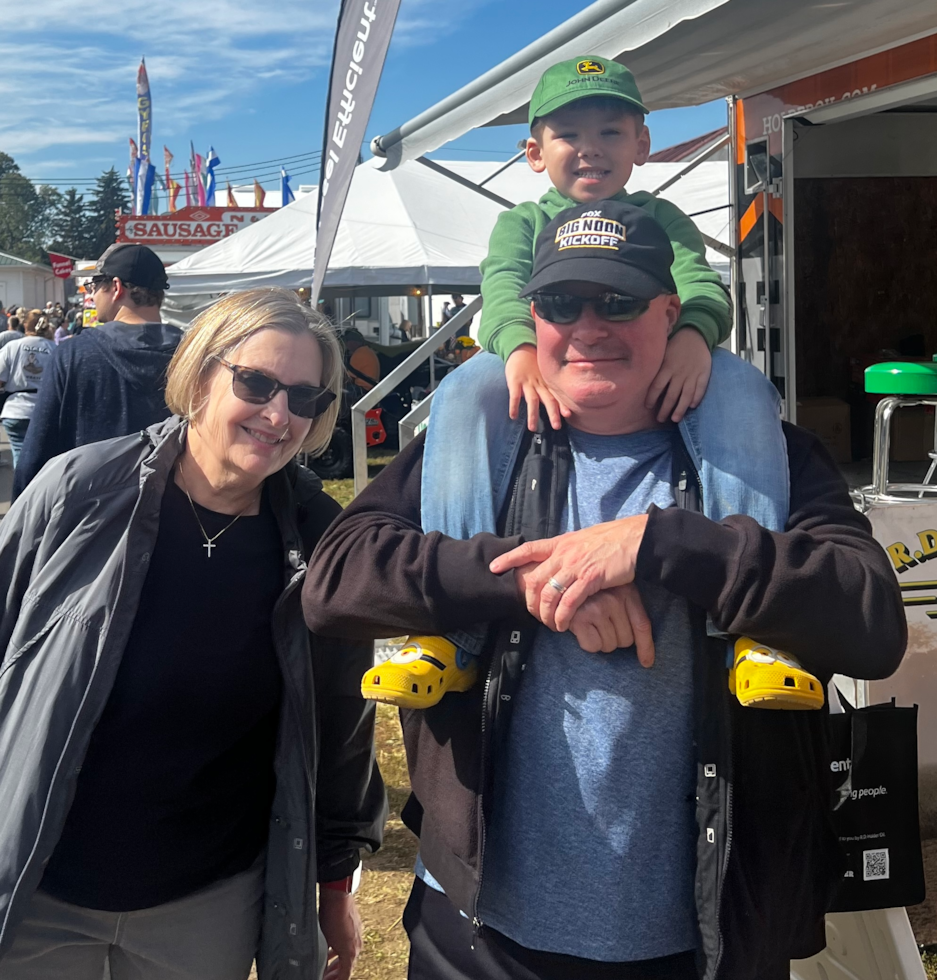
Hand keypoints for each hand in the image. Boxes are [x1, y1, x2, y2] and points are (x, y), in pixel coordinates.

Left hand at [319, 889, 362, 979]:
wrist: (338, 895)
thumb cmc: (331, 916)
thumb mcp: (325, 942)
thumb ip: (324, 957)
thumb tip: (321, 965)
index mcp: (351, 952)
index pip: (345, 975)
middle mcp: (357, 945)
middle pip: (347, 966)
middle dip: (336, 974)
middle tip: (326, 977)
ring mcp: (357, 934)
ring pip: (348, 955)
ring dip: (338, 962)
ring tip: (327, 966)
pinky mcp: (355, 926)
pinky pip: (349, 943)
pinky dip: (340, 950)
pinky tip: (331, 949)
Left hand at [491, 515, 648, 630]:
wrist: (637, 538)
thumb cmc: (615, 540)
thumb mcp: (585, 540)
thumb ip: (570, 550)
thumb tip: (561, 559)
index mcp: (562, 542)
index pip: (528, 549)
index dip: (509, 558)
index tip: (494, 567)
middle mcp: (565, 553)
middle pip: (534, 580)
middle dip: (530, 602)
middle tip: (535, 616)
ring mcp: (576, 565)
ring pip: (548, 594)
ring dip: (546, 615)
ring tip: (551, 626)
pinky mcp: (591, 578)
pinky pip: (569, 602)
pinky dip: (562, 617)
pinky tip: (563, 625)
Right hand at [505, 344, 570, 430]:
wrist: (520, 348)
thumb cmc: (534, 364)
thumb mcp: (545, 374)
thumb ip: (550, 387)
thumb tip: (562, 402)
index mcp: (547, 383)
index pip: (557, 395)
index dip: (562, 405)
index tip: (568, 415)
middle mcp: (539, 384)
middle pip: (548, 400)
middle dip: (553, 413)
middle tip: (557, 426)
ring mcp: (527, 383)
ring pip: (532, 400)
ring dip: (533, 415)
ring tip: (532, 428)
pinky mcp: (514, 381)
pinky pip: (514, 395)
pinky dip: (514, 406)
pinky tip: (513, 417)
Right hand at [568, 584, 654, 665]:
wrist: (558, 587)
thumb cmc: (587, 596)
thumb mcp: (612, 596)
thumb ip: (626, 613)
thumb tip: (644, 653)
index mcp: (626, 592)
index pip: (642, 625)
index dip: (646, 647)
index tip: (646, 663)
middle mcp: (615, 599)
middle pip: (626, 640)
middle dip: (613, 640)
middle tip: (599, 627)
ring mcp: (598, 608)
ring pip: (609, 646)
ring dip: (599, 642)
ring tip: (589, 626)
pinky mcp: (581, 618)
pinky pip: (593, 646)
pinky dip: (587, 643)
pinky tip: (580, 629)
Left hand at [644, 327, 711, 422]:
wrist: (695, 334)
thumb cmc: (675, 346)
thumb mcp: (662, 353)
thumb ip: (656, 367)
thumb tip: (641, 379)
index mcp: (666, 367)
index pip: (657, 386)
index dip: (651, 398)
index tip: (648, 407)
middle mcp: (679, 373)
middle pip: (671, 395)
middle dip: (665, 409)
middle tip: (660, 419)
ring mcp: (692, 374)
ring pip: (686, 395)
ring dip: (680, 409)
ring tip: (675, 419)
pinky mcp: (704, 373)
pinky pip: (701, 388)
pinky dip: (697, 398)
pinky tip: (692, 406)